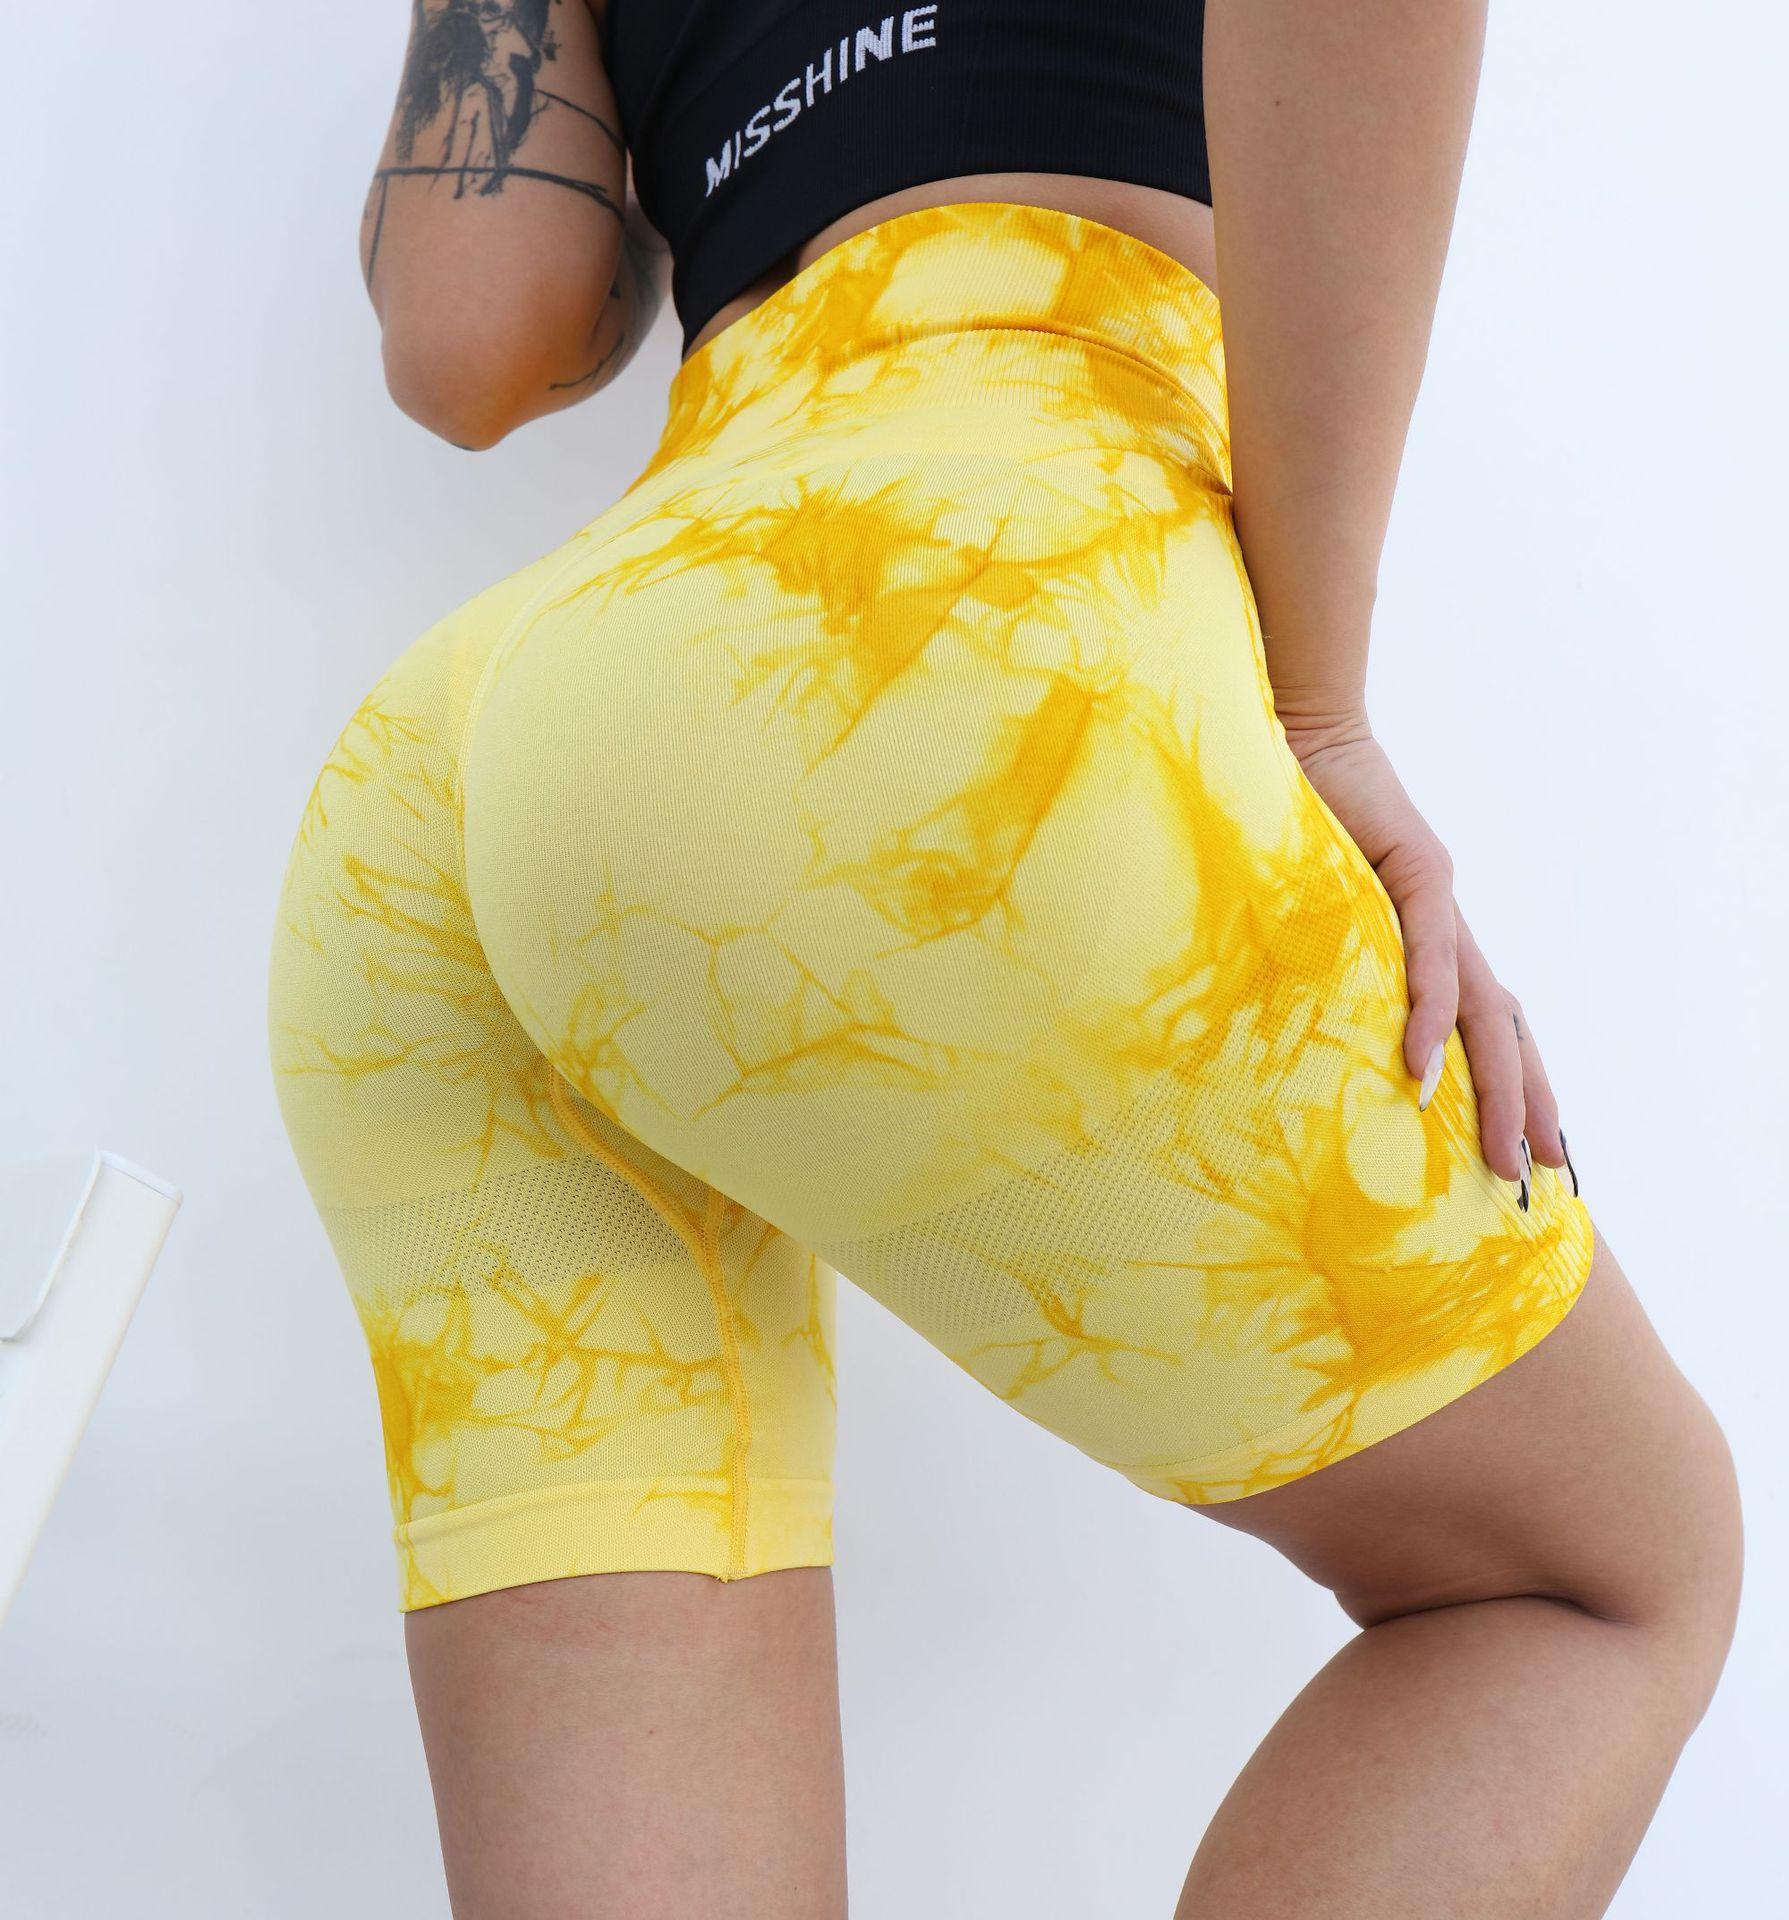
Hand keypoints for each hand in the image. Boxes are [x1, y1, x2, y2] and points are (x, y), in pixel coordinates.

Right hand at [1279, 715, 1568, 1192]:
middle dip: (1526, 1108)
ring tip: (1499, 1152)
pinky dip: (1430, 1020)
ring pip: (1486, 1010)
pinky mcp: (1417, 870)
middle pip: (1506, 1030)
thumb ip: (1317, 961)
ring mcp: (1438, 898)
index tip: (1530, 1152)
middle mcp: (1448, 925)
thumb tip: (1287, 1030)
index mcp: (1428, 936)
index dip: (1514, 1085)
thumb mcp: (1308, 910)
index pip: (1488, 1022)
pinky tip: (1423, 1073)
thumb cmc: (1289, 816)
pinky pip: (1431, 959)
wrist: (1299, 728)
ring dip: (1497, 1087)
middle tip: (1533, 1181)